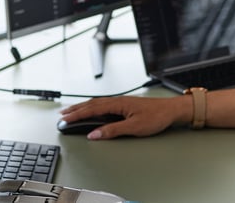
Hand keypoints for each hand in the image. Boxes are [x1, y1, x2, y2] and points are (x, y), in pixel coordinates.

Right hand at [60, 95, 188, 139]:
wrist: (171, 110)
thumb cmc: (157, 116)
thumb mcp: (134, 127)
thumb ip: (112, 130)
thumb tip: (95, 134)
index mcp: (118, 103)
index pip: (92, 109)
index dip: (77, 115)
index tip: (65, 120)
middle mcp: (117, 101)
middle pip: (91, 104)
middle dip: (75, 110)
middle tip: (62, 116)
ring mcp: (120, 102)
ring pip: (96, 104)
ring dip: (82, 108)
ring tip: (71, 112)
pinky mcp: (124, 105)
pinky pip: (103, 105)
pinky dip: (93, 108)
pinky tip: (91, 111)